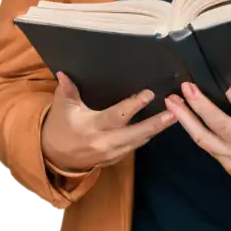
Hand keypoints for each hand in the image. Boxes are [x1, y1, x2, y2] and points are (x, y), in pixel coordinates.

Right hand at [41, 72, 175, 173]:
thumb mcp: (62, 106)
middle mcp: (105, 142)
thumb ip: (68, 88)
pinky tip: (161, 126)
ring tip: (176, 116)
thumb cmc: (59, 126)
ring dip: (157, 130)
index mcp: (92, 126)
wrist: (54, 157)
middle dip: (157, 123)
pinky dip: (147, 136)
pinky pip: (135, 147)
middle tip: (176, 112)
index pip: (117, 115)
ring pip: (139, 141)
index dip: (134, 105)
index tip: (149, 94)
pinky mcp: (115, 160)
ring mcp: (112, 154)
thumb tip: (65, 71)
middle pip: (136, 133)